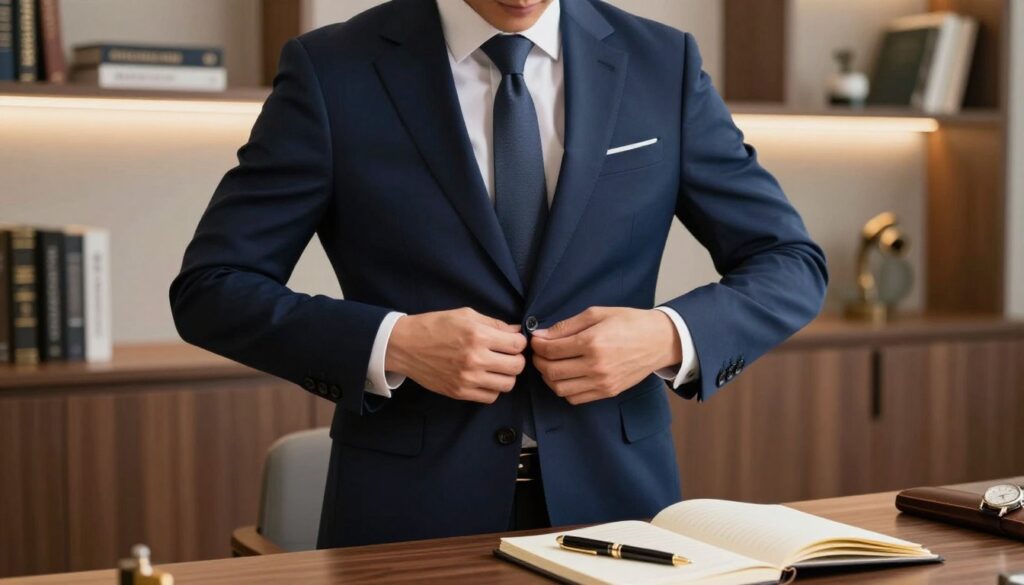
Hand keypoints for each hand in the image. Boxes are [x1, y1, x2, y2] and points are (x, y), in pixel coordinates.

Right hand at [385, 307, 526, 403]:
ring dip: (507, 375)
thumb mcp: (465, 315)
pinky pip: (490, 397)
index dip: (519, 342)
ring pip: (507, 384)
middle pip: (517, 366)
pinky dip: (493, 388)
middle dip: (516, 359)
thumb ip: (494, 323)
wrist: (405, 345)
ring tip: (497, 367)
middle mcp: (475, 359)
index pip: (517, 345)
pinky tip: (485, 378)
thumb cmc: (435, 326)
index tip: (512, 341)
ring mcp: (467, 378)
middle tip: (507, 355)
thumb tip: (516, 331)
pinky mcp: (459, 392)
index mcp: (477, 335)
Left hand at [531, 307, 680, 404]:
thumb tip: (541, 335)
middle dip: (539, 361)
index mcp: (592, 342)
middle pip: (551, 371)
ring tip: (550, 365)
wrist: (659, 341)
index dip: (537, 345)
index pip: (551, 350)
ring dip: (548, 377)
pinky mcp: (608, 392)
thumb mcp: (597, 314)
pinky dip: (563, 389)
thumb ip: (567, 326)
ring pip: (560, 388)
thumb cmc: (629, 322)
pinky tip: (566, 376)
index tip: (536, 340)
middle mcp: (596, 365)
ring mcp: (602, 382)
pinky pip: (575, 398)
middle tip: (539, 353)